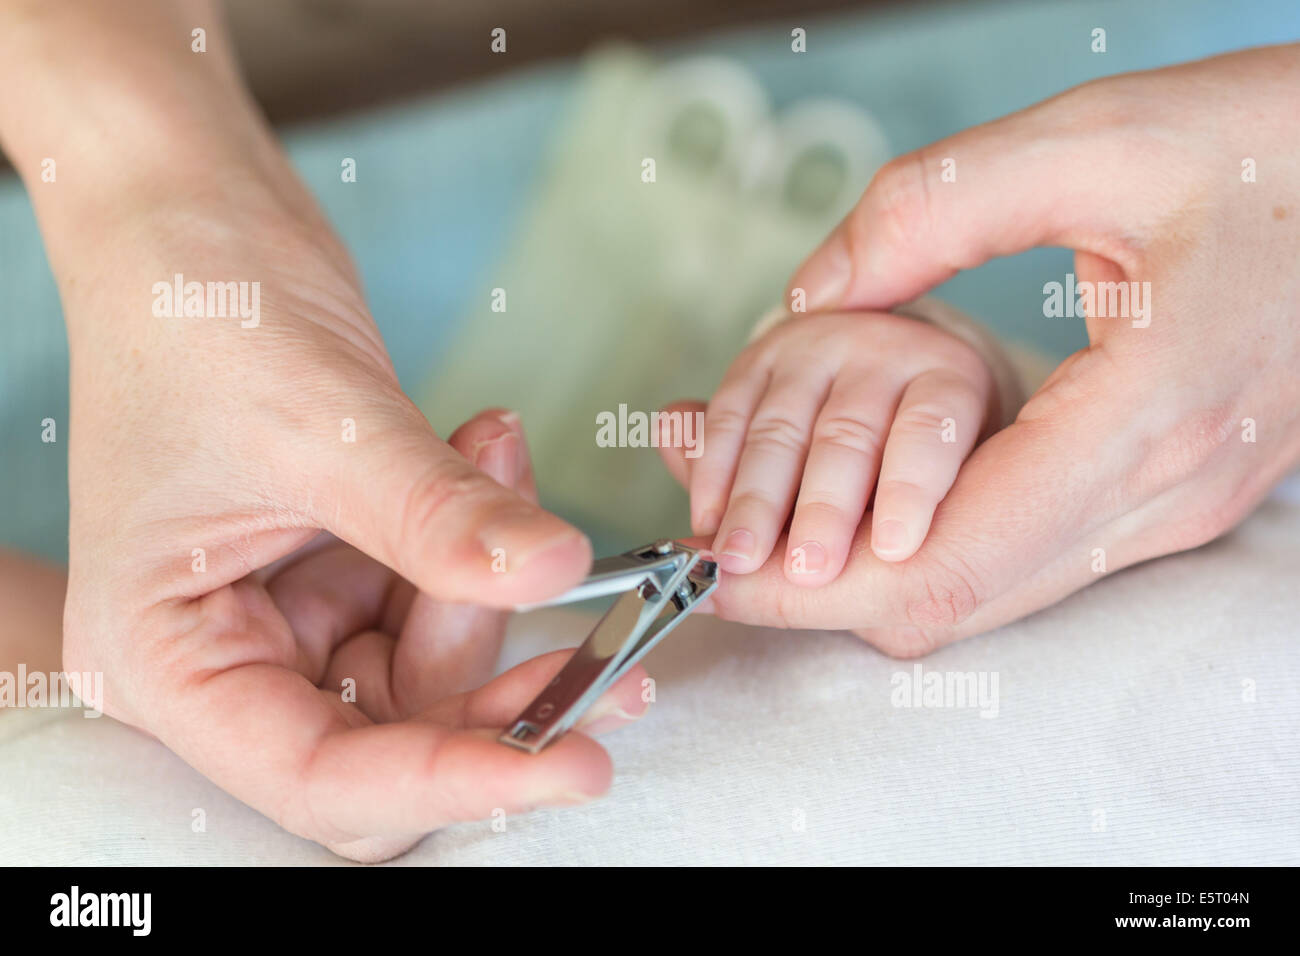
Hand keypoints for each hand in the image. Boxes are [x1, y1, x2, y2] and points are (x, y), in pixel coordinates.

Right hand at [0, 0, 627, 859]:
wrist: (191, 217)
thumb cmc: (199, 312)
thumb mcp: (324, 428)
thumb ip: (439, 518)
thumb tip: (559, 576)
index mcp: (169, 658)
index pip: (323, 776)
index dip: (452, 780)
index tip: (572, 764)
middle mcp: (225, 659)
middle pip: (390, 740)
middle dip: (500, 697)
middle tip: (610, 657)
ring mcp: (287, 614)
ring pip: (430, 670)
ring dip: (495, 590)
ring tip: (506, 461)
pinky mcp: (339, 569)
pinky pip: (438, 592)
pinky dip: (482, 541)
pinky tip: (493, 452)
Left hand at [662, 45, 1299, 653]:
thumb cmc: (1273, 147)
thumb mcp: (1094, 141)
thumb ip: (933, 209)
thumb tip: (817, 293)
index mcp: (1148, 414)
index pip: (949, 559)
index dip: (815, 585)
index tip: (717, 574)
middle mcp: (1167, 492)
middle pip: (960, 601)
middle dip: (825, 591)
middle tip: (726, 554)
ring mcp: (1180, 508)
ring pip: (996, 596)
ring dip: (879, 574)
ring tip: (785, 526)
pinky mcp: (1176, 497)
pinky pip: (1036, 561)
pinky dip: (942, 547)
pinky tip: (883, 500)